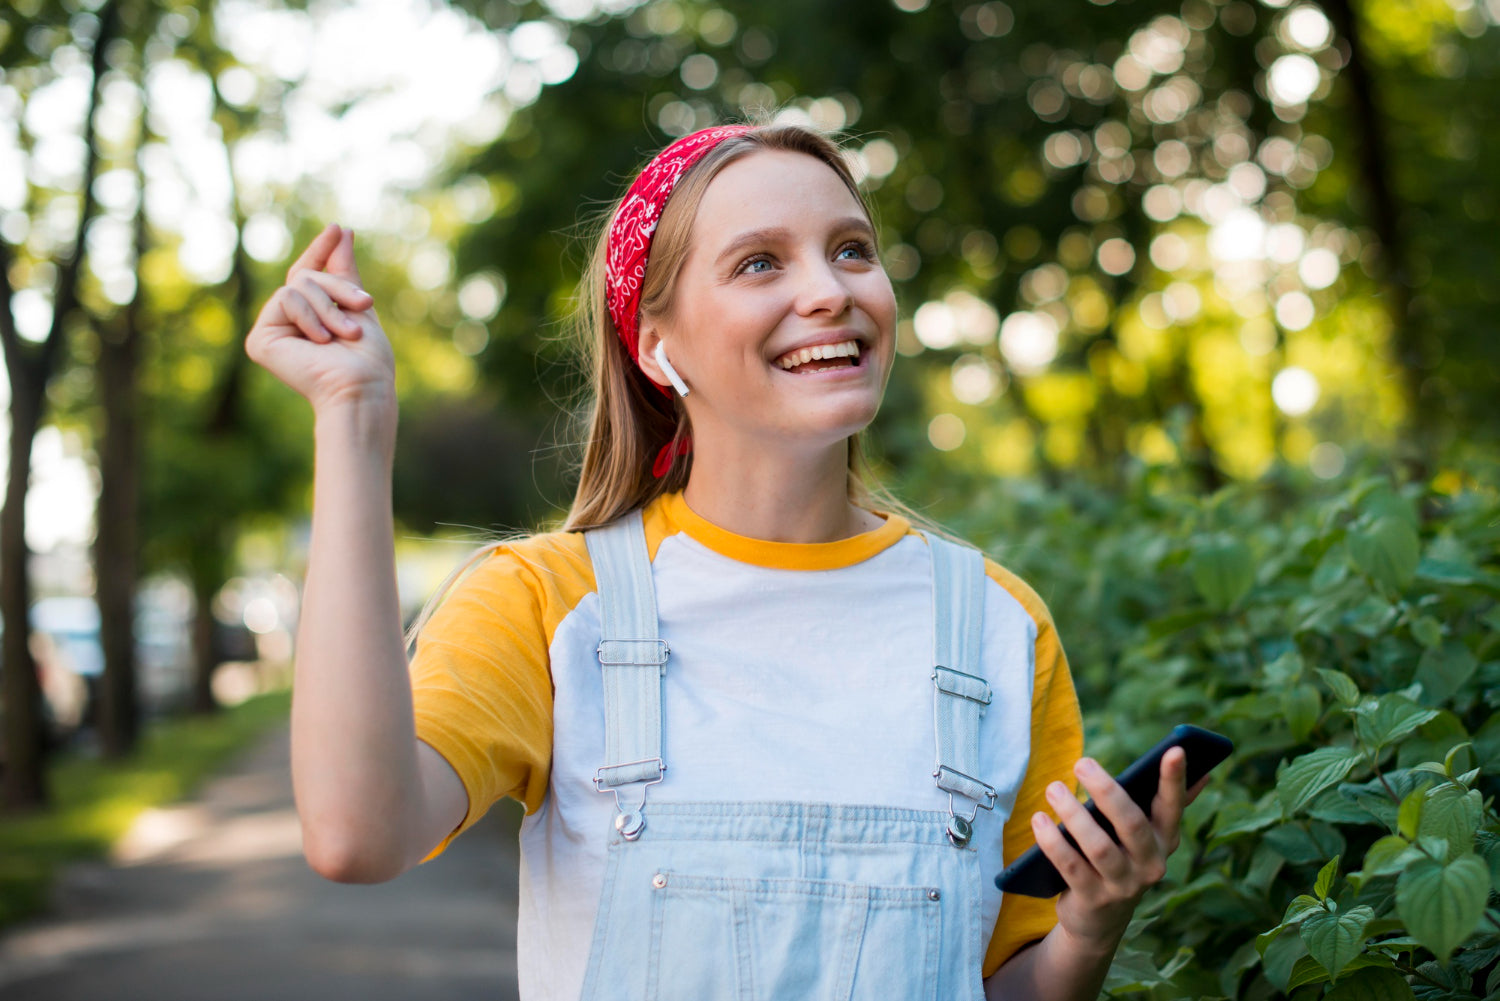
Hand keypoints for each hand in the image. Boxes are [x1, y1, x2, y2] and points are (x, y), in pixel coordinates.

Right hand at [245, 223, 395, 415]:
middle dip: (339, 287)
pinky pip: (285, 299)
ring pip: (297, 286)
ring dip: (330, 306)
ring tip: (346, 333)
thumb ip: (343, 271)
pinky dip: (310, 315)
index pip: (307, 277)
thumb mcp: (357, 304)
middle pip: (305, 277)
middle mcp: (287, 324)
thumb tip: (342, 231)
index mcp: (309, 319)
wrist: (362, 387)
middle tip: (364, 304)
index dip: (321, 251)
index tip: (340, 228)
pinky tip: (321, 341)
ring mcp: (272, 331)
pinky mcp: (261, 340)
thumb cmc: (367, 358)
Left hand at [1030, 748, 1209, 953]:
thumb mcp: (1144, 835)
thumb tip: (1205, 772)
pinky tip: (1039, 820)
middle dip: (1107, 791)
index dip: (1175, 779)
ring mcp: (1123, 885)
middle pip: (1131, 823)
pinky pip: (1071, 867)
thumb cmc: (1121, 858)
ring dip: (1073, 814)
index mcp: (1165, 840)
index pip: (1173, 806)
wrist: (1100, 919)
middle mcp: (1150, 865)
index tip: (1175, 749)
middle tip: (1081, 762)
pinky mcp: (1093, 900)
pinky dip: (1053, 842)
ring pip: (1098, 846)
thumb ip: (1167, 804)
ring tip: (1054, 788)